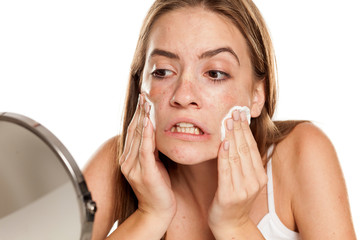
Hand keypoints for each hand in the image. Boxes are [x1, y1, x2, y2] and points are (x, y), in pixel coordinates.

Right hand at [120, 94, 175, 222]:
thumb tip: (153, 131)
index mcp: (129, 158)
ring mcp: (133, 167)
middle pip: (134, 131)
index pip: (133, 131)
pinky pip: (145, 150)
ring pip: (139, 137)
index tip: (143, 99)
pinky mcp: (144, 173)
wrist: (158, 209)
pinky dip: (147, 135)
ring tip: (147, 103)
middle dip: (140, 112)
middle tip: (145, 95)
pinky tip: (149, 123)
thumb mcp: (153, 163)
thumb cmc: (158, 186)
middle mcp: (128, 161)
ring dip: (143, 118)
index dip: (138, 114)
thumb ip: (150, 148)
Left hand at [208, 110, 266, 236]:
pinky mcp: (228, 195)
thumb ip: (244, 163)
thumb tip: (239, 139)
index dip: (246, 130)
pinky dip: (224, 156)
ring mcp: (242, 189)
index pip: (252, 148)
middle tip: (234, 112)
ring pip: (236, 157)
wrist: (231, 225)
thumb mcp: (245, 181)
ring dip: (231, 137)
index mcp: (259, 176)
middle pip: (245, 150)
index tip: (241, 115)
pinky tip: (222, 143)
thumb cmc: (235, 200)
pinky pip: (225, 171)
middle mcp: (253, 182)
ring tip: (227, 122)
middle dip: (239, 129)